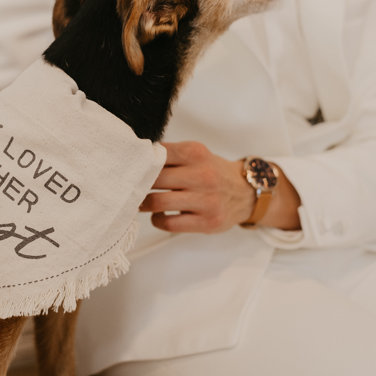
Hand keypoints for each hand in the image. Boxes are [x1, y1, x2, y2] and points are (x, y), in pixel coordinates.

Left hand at [140, 142, 254, 232]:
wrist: (245, 193)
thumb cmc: (213, 173)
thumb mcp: (196, 154)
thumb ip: (170, 155)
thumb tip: (135, 159)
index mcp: (196, 152)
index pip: (157, 154)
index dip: (140, 162)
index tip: (132, 167)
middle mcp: (202, 174)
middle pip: (154, 179)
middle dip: (138, 184)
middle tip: (131, 187)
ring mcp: (206, 200)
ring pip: (158, 202)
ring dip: (143, 204)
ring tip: (142, 202)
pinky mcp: (207, 221)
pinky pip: (169, 223)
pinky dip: (157, 220)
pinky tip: (159, 215)